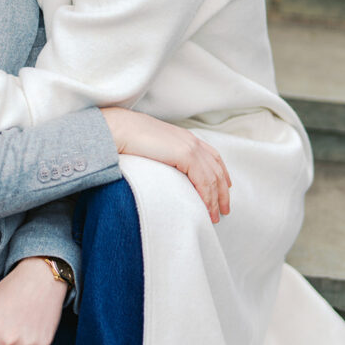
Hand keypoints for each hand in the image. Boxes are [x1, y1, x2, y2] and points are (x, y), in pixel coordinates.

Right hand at [102, 107, 230, 223]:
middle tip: (223, 210)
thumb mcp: (153, 146)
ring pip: (213, 177)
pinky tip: (206, 209)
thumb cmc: (128, 137)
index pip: (212, 156)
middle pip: (216, 168)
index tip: (224, 188)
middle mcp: (191, 141)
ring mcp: (190, 147)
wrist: (120, 129)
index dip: (221, 173)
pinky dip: (207, 197)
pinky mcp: (186, 155)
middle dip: (222, 191)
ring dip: (215, 199)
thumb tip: (164, 169)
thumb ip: (164, 155)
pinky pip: (204, 181)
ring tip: (215, 216)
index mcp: (185, 137)